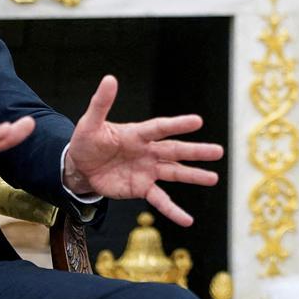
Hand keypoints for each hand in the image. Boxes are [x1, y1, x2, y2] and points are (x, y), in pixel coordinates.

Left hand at [64, 75, 222, 226]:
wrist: (80, 167)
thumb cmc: (87, 141)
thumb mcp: (90, 123)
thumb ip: (101, 103)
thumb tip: (110, 78)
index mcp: (138, 133)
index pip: (160, 128)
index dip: (177, 125)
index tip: (198, 121)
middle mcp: (148, 151)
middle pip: (175, 150)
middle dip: (196, 152)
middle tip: (218, 151)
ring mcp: (147, 170)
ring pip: (175, 173)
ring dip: (194, 176)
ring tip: (214, 178)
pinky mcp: (142, 188)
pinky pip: (160, 200)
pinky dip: (173, 210)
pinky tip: (187, 220)